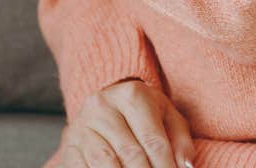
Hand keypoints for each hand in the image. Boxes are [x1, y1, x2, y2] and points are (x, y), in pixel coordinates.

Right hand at [55, 79, 196, 167]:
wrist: (106, 105)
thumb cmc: (145, 115)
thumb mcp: (168, 118)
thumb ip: (180, 141)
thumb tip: (186, 166)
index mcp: (132, 95)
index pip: (154, 142)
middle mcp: (103, 105)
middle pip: (132, 155)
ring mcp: (83, 124)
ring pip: (106, 162)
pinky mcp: (70, 143)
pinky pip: (84, 166)